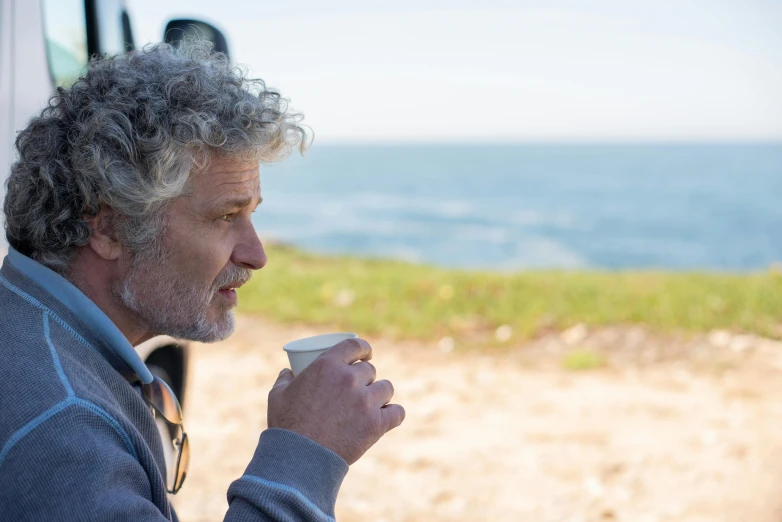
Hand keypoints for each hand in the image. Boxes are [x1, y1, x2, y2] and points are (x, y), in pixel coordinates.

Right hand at [267, 338, 404, 464]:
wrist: (299, 458)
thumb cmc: (286, 426)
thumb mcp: (277, 395)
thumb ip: (284, 379)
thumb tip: (287, 371)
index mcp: (327, 365)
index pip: (355, 346)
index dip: (364, 349)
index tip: (366, 355)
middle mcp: (349, 378)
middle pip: (370, 370)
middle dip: (366, 378)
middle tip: (359, 389)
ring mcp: (365, 401)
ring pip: (386, 388)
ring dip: (380, 394)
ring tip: (372, 404)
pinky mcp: (376, 424)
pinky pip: (397, 412)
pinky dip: (393, 414)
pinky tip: (388, 416)